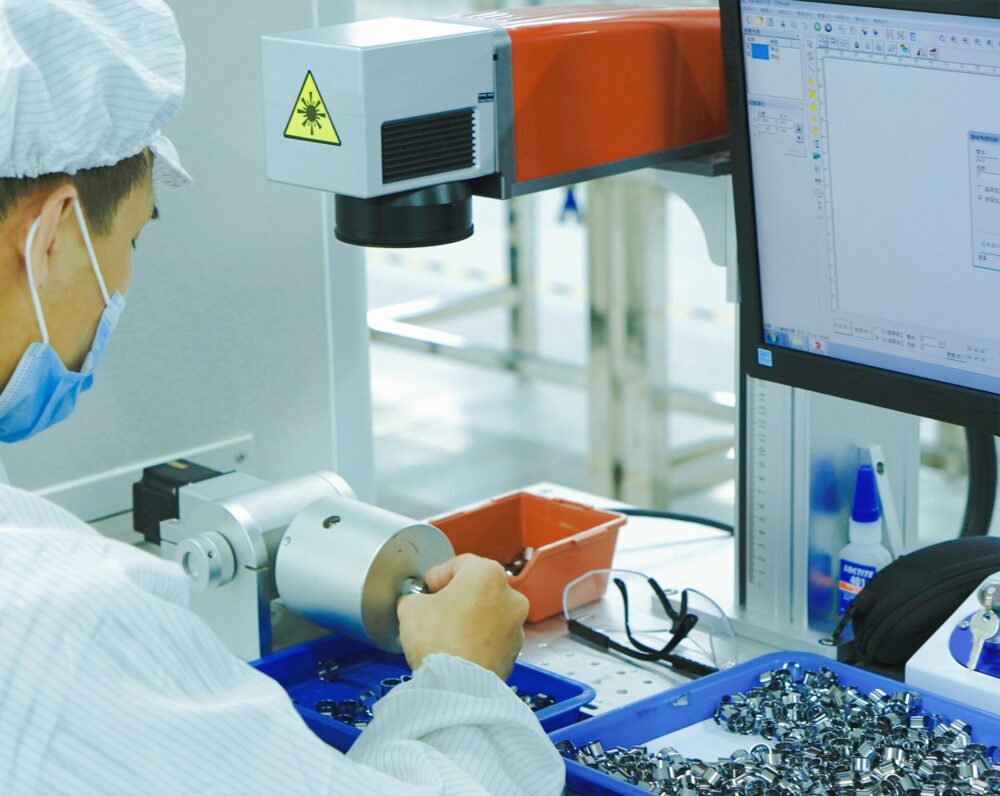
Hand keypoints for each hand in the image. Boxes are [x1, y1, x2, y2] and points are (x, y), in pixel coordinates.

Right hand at [397, 554, 528, 679]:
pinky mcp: (514, 652)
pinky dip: (478, 641)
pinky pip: (492, 639)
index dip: (437, 575)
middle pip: (478, 588)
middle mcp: (510, 596)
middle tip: (434, 610)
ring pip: (488, 614)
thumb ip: (416, 598)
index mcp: (487, 574)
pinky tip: (458, 651)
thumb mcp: (411, 608)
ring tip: (445, 634)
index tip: (426, 588)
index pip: (459, 564)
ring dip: (470, 619)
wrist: (457, 686)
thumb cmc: (439, 640)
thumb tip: (417, 604)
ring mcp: (516, 625)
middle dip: (456, 597)